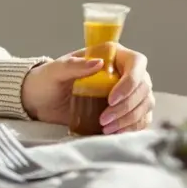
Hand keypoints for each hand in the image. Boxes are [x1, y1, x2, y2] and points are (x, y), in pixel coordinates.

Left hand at [20, 46, 154, 133]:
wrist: (41, 101)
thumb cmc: (47, 80)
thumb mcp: (55, 71)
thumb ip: (74, 65)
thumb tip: (98, 63)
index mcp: (111, 55)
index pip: (136, 63)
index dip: (130, 81)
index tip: (111, 99)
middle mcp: (124, 71)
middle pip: (143, 87)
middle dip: (127, 106)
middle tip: (104, 119)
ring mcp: (128, 92)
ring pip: (145, 104)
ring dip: (130, 118)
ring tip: (106, 128)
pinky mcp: (126, 110)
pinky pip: (141, 118)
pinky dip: (132, 127)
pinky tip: (115, 132)